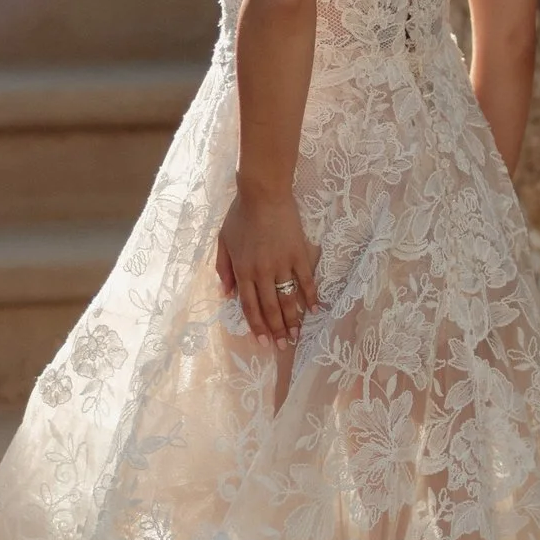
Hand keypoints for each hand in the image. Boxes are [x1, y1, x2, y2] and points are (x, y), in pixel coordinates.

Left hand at [217, 183, 319, 348]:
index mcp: (243, 270)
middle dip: (276, 330)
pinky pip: (306, 280)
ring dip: (293, 320)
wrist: (263, 193)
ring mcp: (282, 264)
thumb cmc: (241, 215)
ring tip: (297, 336)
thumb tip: (226, 294)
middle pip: (270, 308)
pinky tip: (316, 310)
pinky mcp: (299, 254)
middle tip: (283, 346)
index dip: (256, 326)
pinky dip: (312, 296)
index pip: (249, 306)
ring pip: (288, 299)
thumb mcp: (223, 241)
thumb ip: (224, 269)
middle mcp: (262, 272)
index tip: (262, 342)